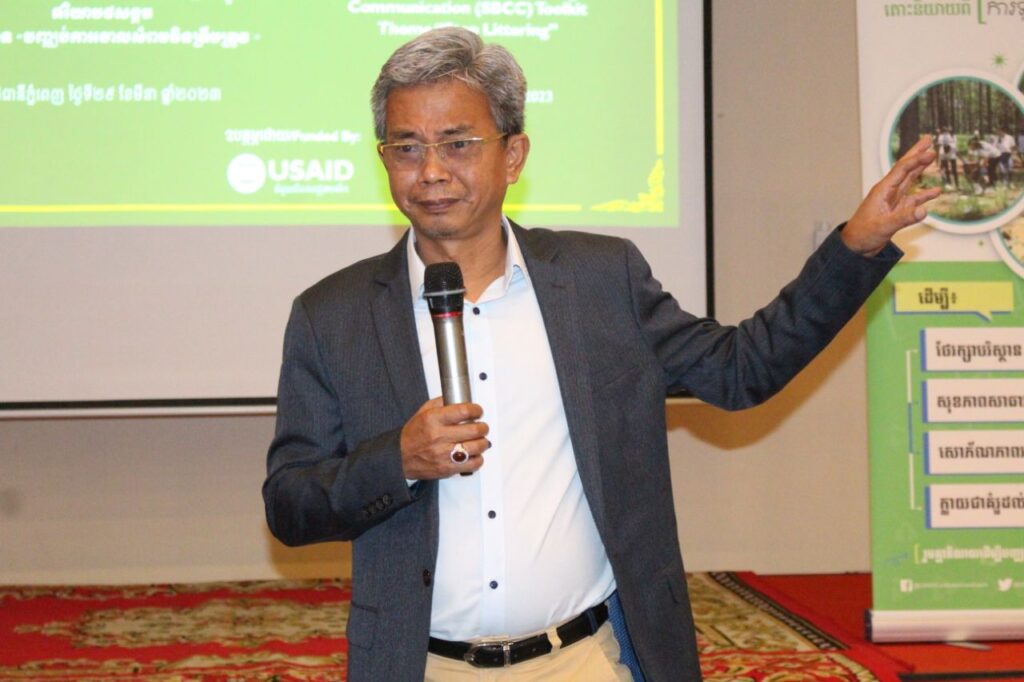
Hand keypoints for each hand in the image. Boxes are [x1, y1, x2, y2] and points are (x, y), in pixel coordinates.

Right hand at [400, 397, 489, 479]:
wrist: (400, 457)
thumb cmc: (413, 435)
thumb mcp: (423, 412)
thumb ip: (442, 403)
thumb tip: (460, 398)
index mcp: (433, 419)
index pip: (464, 411)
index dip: (476, 410)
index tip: (477, 411)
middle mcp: (439, 436)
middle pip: (474, 430)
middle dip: (483, 427)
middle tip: (481, 426)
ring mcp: (444, 454)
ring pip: (476, 447)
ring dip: (483, 442)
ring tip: (480, 440)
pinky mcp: (447, 468)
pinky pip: (472, 464)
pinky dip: (478, 459)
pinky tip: (474, 454)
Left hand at [842, 135, 941, 255]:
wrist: (856, 246)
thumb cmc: (863, 234)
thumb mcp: (884, 226)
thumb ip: (904, 218)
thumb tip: (924, 210)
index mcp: (883, 190)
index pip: (902, 170)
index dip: (916, 160)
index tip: (931, 152)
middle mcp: (888, 192)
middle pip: (905, 168)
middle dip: (917, 153)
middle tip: (928, 139)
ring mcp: (893, 200)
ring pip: (910, 180)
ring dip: (921, 168)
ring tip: (932, 156)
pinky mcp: (897, 211)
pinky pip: (914, 199)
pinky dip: (925, 195)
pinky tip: (936, 191)